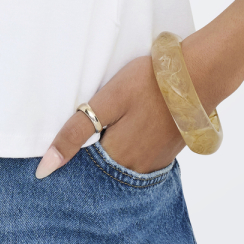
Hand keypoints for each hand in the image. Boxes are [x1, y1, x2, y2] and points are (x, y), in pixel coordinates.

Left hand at [36, 54, 185, 178]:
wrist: (198, 75)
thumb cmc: (149, 83)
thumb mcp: (107, 102)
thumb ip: (76, 133)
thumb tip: (45, 169)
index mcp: (117, 157)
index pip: (82, 168)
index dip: (70, 156)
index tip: (58, 149)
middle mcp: (136, 168)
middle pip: (103, 168)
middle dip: (89, 155)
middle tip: (83, 131)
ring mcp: (154, 162)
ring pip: (121, 163)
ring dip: (110, 151)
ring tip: (105, 127)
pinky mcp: (167, 152)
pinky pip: (140, 158)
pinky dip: (128, 148)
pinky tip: (127, 128)